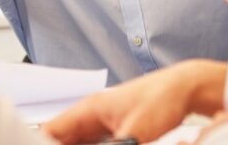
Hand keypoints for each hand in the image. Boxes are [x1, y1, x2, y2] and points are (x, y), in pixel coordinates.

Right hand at [43, 60, 226, 144]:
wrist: (187, 88)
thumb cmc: (162, 99)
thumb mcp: (134, 134)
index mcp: (88, 109)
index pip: (50, 131)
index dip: (40, 143)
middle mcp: (91, 115)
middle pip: (61, 138)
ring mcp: (103, 124)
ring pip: (76, 142)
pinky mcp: (115, 132)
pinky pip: (92, 144)